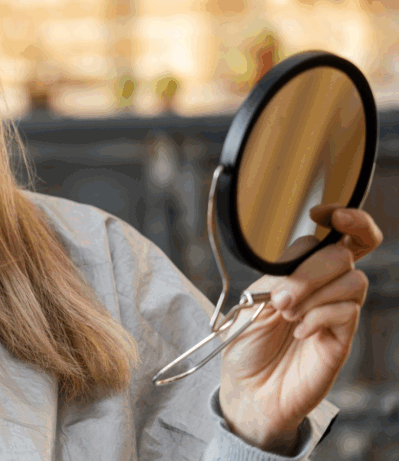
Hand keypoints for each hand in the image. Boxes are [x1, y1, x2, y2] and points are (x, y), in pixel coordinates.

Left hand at [218, 206, 380, 452]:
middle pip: (343, 254)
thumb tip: (302, 255)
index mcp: (301, 271)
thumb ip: (279, 275)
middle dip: (311, 271)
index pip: (338, 236)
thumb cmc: (247, 343)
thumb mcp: (253, 300)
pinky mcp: (342, 338)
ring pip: (352, 280)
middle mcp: (324, 288)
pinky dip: (320, 316)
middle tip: (281, 298)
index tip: (322, 212)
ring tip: (287, 315)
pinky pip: (348, 312)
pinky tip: (300, 331)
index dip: (344, 218)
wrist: (248, 388)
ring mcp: (336, 312)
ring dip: (314, 293)